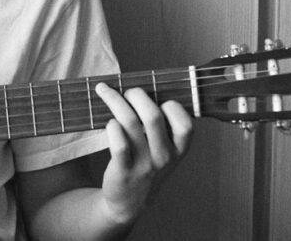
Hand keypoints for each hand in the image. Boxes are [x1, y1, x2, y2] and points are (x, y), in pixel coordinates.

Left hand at [94, 82, 192, 225]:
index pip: (185, 124)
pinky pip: (118, 143)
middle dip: (136, 94)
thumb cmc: (146, 165)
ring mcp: (144, 164)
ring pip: (130, 122)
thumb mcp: (164, 151)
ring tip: (105, 91)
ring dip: (115, 100)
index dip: (171, 106)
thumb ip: (162, 127)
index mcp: (178, 150)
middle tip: (127, 91)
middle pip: (152, 115)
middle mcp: (164, 157)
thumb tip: (142, 88)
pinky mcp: (123, 170)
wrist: (129, 202)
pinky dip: (111, 127)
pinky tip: (108, 122)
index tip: (158, 99)